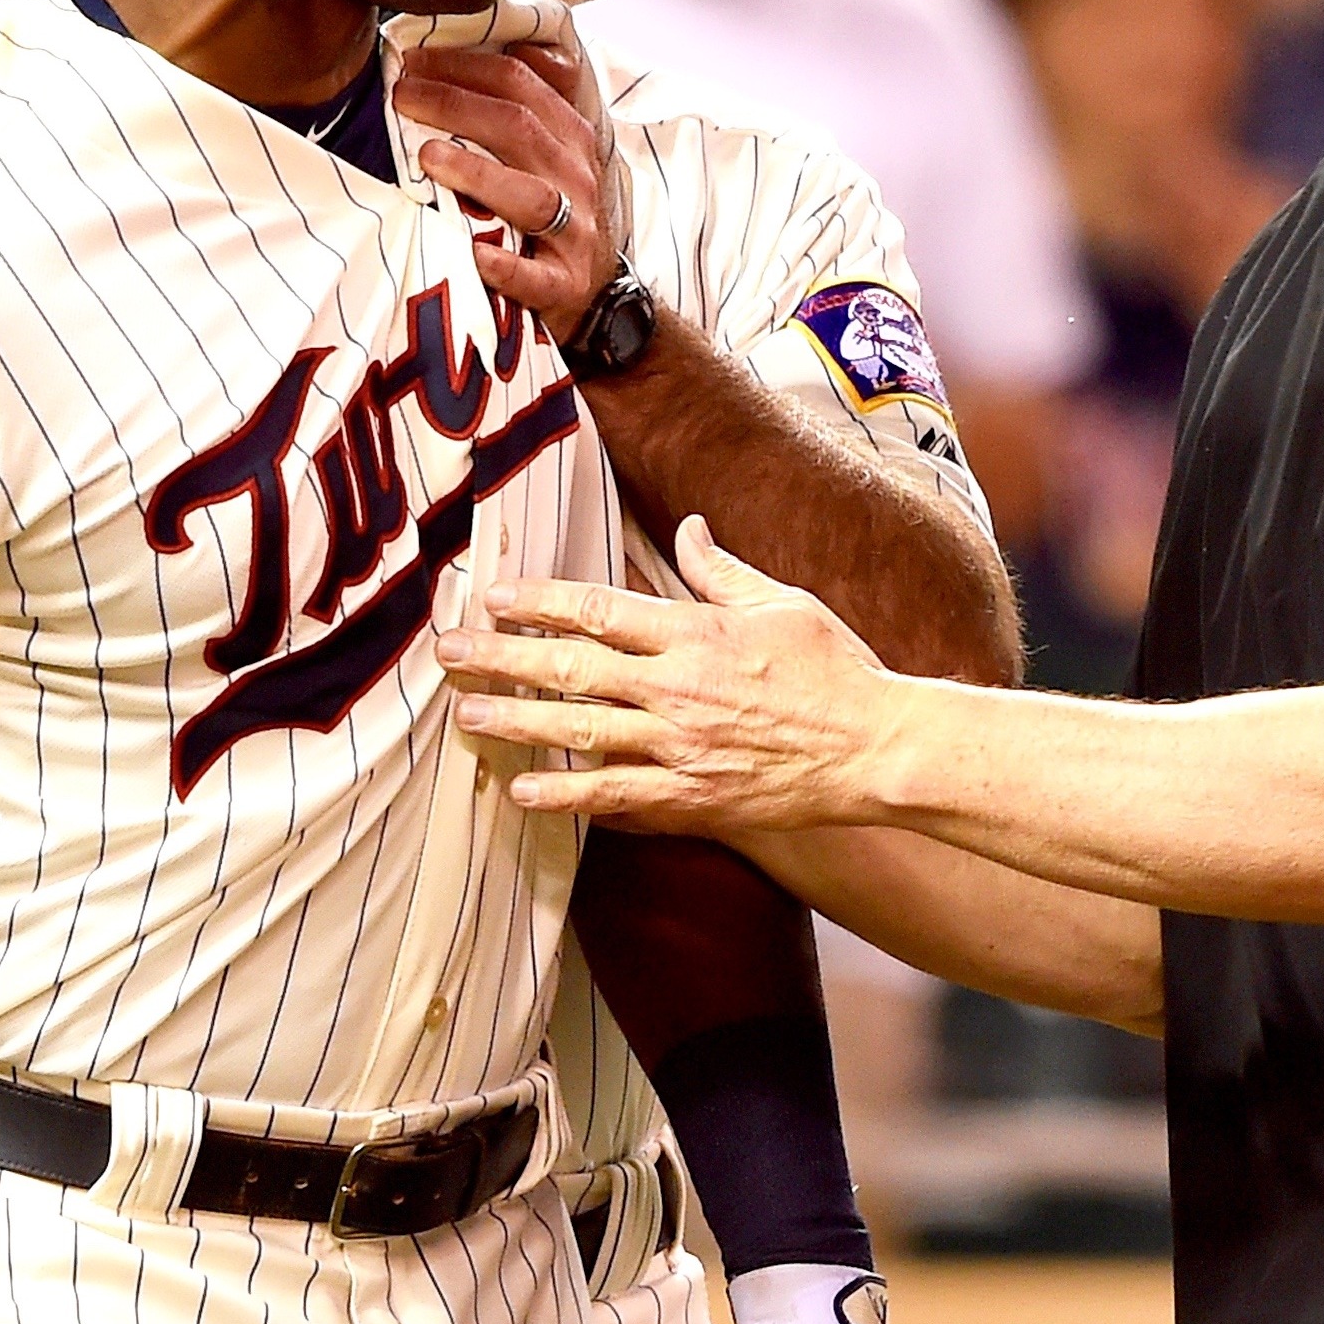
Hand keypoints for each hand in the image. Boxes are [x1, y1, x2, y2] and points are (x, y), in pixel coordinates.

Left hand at [393, 41, 622, 336]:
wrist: (595, 293)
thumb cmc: (555, 213)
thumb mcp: (553, 151)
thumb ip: (532, 100)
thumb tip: (509, 43)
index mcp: (570, 136)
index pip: (520, 83)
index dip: (464, 66)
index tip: (412, 60)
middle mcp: (577, 176)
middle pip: (520, 127)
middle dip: (455, 104)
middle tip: (402, 96)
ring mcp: (575, 232)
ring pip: (531, 195)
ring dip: (477, 173)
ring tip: (427, 158)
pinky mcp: (565, 285)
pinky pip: (535, 277)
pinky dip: (504, 267)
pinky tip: (474, 255)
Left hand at [438, 517, 901, 829]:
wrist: (875, 748)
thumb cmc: (835, 669)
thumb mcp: (781, 602)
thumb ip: (720, 570)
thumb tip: (686, 527)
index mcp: (696, 633)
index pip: (598, 610)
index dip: (538, 602)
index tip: (493, 597)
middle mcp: (678, 688)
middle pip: (570, 669)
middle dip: (502, 659)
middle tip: (449, 653)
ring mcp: (681, 746)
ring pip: (580, 732)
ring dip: (516, 724)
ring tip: (465, 716)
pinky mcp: (692, 795)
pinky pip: (616, 796)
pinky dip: (566, 795)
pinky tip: (523, 793)